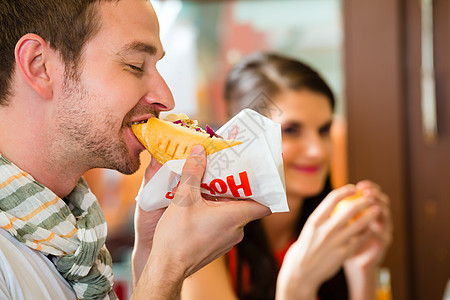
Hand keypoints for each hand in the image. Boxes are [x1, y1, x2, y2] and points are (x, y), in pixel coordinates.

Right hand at [132, 145, 270, 298]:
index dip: (264, 190)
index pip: (265, 204)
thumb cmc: (177, 236)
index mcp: (235, 217)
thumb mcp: (184, 198)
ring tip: (209, 186)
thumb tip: (199, 150)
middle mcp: (237, 231)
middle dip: (235, 189)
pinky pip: (223, 226)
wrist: (166, 268)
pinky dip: (216, 215)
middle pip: (246, 206)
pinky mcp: (217, 247)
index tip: (258, 176)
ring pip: (233, 216)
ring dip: (223, 202)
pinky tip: (200, 206)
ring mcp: (228, 241)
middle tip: (225, 173)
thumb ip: (193, 171)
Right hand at [276, 185, 380, 299]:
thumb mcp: (309, 228)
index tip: (354, 188)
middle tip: (370, 197)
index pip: (333, 198)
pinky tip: (371, 229)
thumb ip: (322, 217)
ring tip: (377, 210)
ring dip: (370, 215)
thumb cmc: (306, 247)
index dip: (346, 191)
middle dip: (364, 200)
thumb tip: (336, 203)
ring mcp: (335, 242)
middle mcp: (325, 230)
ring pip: (359, 224)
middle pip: (350, 209)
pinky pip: (360, 240)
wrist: (301, 272)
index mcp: (315, 220)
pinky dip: (367, 233)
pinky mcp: (343, 254)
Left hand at [344, 180, 392, 270]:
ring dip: (379, 210)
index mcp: (370, 210)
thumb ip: (340, 211)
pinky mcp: (383, 244)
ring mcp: (384, 231)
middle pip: (383, 202)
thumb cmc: (342, 240)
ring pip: (386, 217)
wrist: (351, 262)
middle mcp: (379, 219)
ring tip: (372, 205)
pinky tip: (371, 227)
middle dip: (376, 195)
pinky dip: (377, 231)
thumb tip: (334, 194)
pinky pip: (382, 236)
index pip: (373, 194)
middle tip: (367, 192)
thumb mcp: (339, 224)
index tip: (359, 185)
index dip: (369, 187)